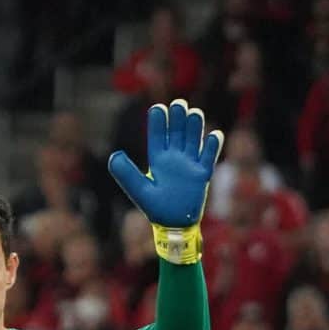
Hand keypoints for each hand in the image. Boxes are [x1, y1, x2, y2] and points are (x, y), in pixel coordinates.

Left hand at [107, 101, 223, 228]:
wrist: (174, 225)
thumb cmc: (156, 209)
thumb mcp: (139, 191)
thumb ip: (127, 174)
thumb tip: (114, 156)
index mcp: (159, 161)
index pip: (158, 137)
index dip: (158, 123)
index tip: (157, 108)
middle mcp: (175, 159)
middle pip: (177, 134)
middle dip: (178, 119)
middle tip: (179, 104)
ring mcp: (189, 165)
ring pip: (193, 141)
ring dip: (194, 128)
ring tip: (195, 112)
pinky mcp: (202, 175)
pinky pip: (208, 158)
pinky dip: (212, 147)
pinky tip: (214, 134)